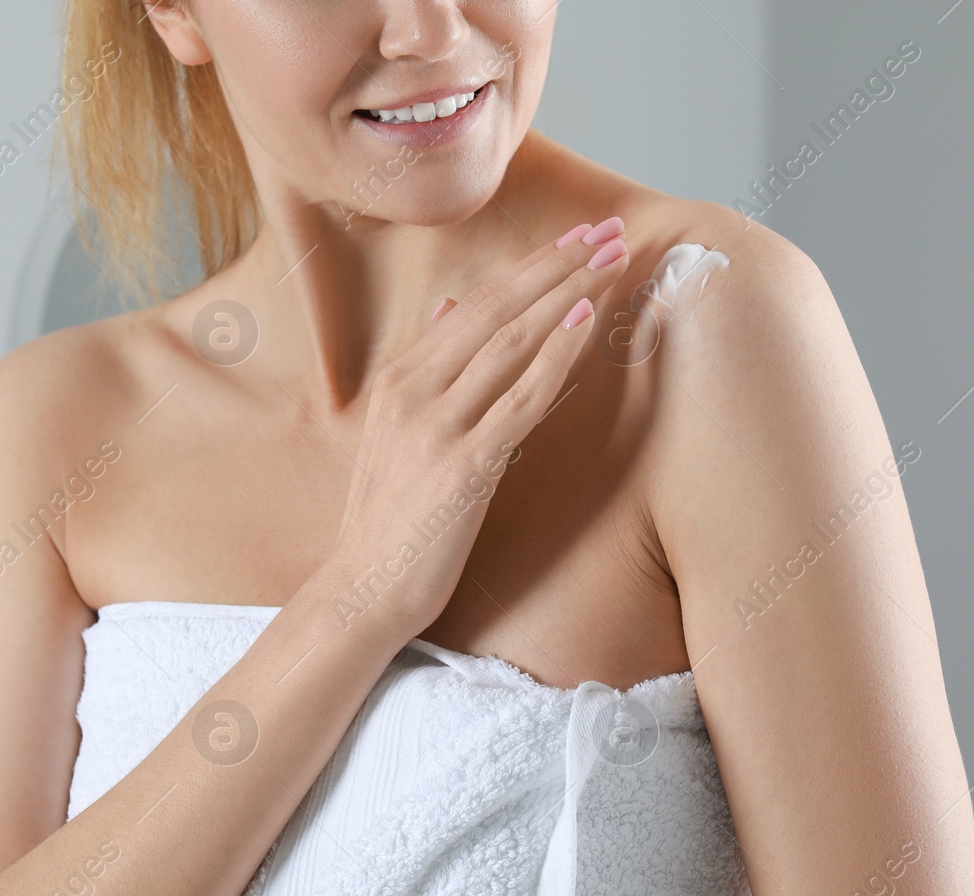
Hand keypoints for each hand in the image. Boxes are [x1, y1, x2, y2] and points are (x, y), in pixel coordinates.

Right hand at [316, 218, 630, 640]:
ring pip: (512, 343)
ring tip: (611, 260)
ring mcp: (437, 426)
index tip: (578, 236)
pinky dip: (555, 356)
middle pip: (497, 310)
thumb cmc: (388, 517)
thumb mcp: (394, 430)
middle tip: (608, 230)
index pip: (476, 303)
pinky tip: (586, 321)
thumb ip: (425, 366)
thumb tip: (448, 304)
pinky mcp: (464, 466)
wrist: (363, 588)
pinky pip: (520, 399)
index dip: (532, 266)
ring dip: (568, 295)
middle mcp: (414, 391)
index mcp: (400, 378)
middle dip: (558, 264)